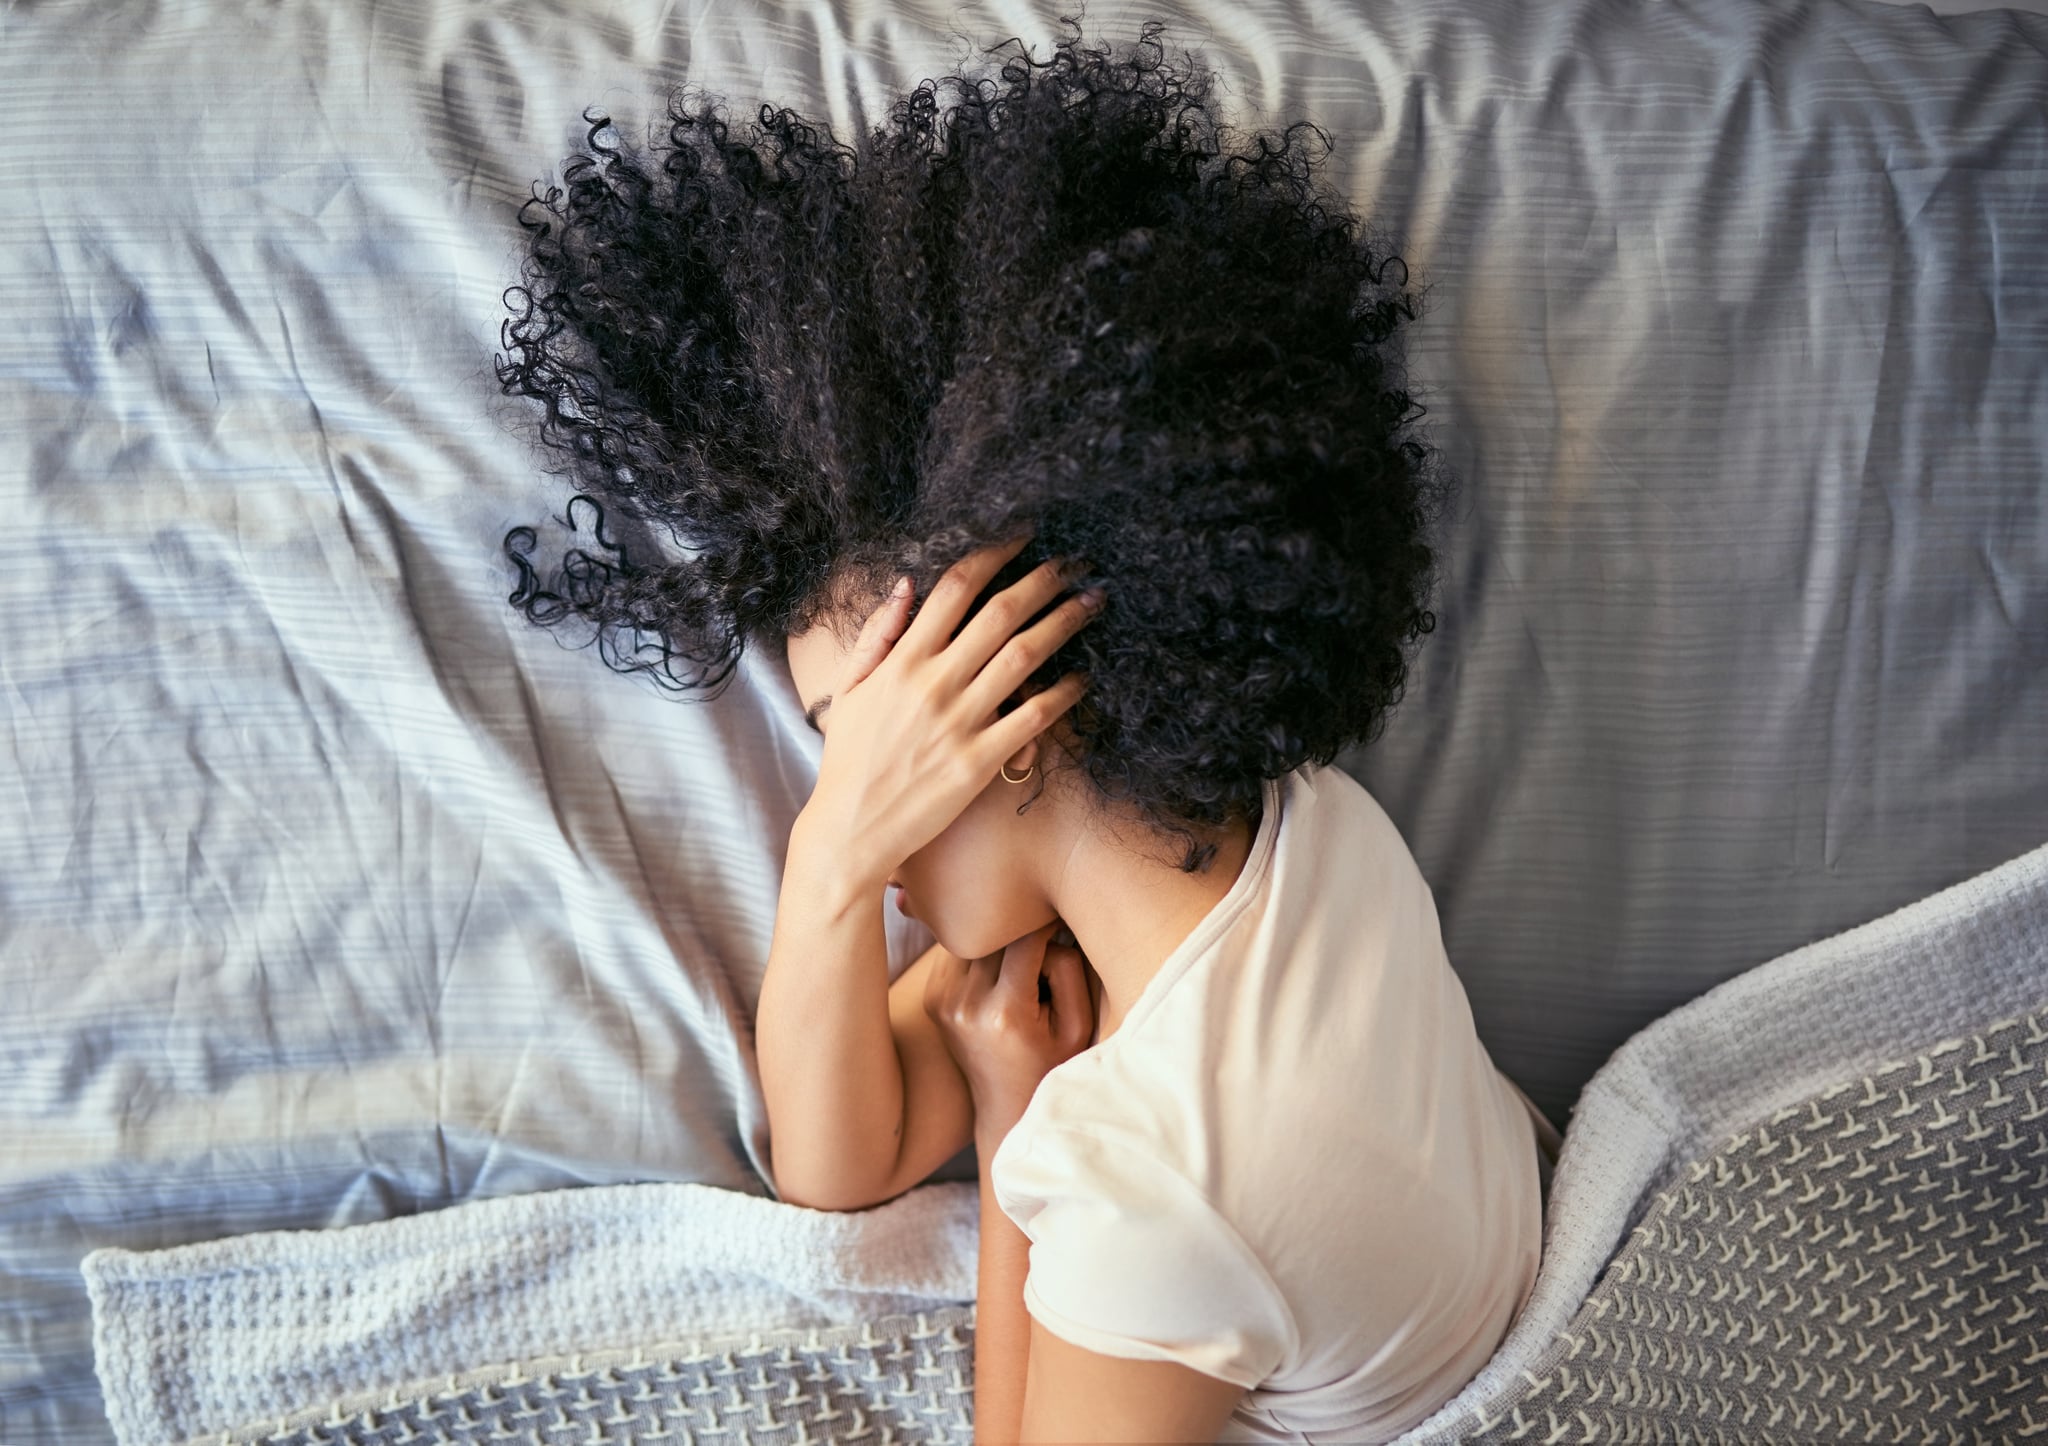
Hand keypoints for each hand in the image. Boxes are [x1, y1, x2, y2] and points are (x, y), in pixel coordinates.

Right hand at [795, 533, 1103, 893]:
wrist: (851, 829)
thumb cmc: (849, 759)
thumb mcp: (849, 689)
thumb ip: (877, 634)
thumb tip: (907, 583)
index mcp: (902, 661)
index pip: (954, 588)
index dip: (993, 554)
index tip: (1021, 536)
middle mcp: (934, 684)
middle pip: (1000, 614)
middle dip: (1043, 579)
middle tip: (1074, 561)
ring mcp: (959, 722)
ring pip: (1024, 656)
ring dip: (1064, 623)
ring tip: (1092, 602)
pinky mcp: (980, 761)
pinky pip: (1032, 717)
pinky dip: (1063, 693)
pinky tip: (1082, 676)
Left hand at [924, 920, 1096, 1135]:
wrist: (1007, 1105)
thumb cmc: (1052, 1064)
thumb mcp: (1078, 1023)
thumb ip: (1068, 969)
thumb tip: (1045, 928)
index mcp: (1004, 1013)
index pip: (1026, 939)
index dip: (1047, 924)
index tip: (1061, 921)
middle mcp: (966, 1004)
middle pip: (996, 935)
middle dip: (1022, 934)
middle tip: (1043, 948)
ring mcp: (943, 1001)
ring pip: (973, 938)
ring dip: (998, 941)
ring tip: (1020, 965)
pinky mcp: (933, 998)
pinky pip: (957, 953)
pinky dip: (979, 953)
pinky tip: (998, 974)